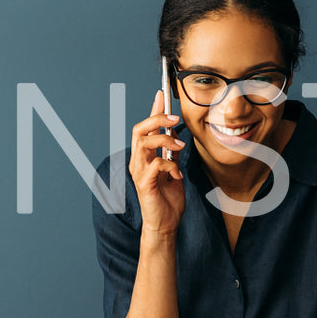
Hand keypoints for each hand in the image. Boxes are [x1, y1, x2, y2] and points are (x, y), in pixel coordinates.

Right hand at [129, 89, 185, 234]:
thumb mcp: (173, 170)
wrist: (166, 224)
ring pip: (144, 142)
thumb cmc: (168, 199)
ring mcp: (138, 172)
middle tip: (175, 118)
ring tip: (179, 146)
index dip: (153, 109)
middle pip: (140, 129)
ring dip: (164, 139)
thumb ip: (171, 152)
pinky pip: (155, 164)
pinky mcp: (144, 183)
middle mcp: (137, 161)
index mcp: (143, 156)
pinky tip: (177, 175)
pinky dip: (169, 165)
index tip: (162, 93)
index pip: (145, 126)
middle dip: (157, 118)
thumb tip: (175, 134)